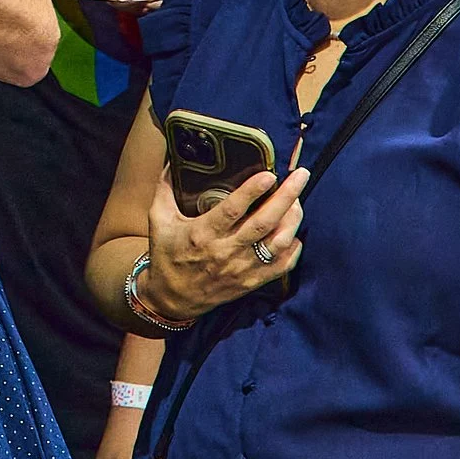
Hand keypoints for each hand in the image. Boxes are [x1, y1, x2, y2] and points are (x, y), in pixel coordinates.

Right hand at [142, 162, 309, 322]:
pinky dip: (293, 248)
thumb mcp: (159, 219)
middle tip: (300, 176)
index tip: (269, 174)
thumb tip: (172, 160)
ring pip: (277, 243)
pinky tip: (294, 232)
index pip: (232, 210)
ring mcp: (242, 269)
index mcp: (202, 233)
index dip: (252, 191)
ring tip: (298, 200)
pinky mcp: (252, 282)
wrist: (172, 298)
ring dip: (293, 220)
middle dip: (286, 197)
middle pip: (263, 223)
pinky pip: (282, 266)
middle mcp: (225, 251)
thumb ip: (165, 188)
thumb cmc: (167, 254)